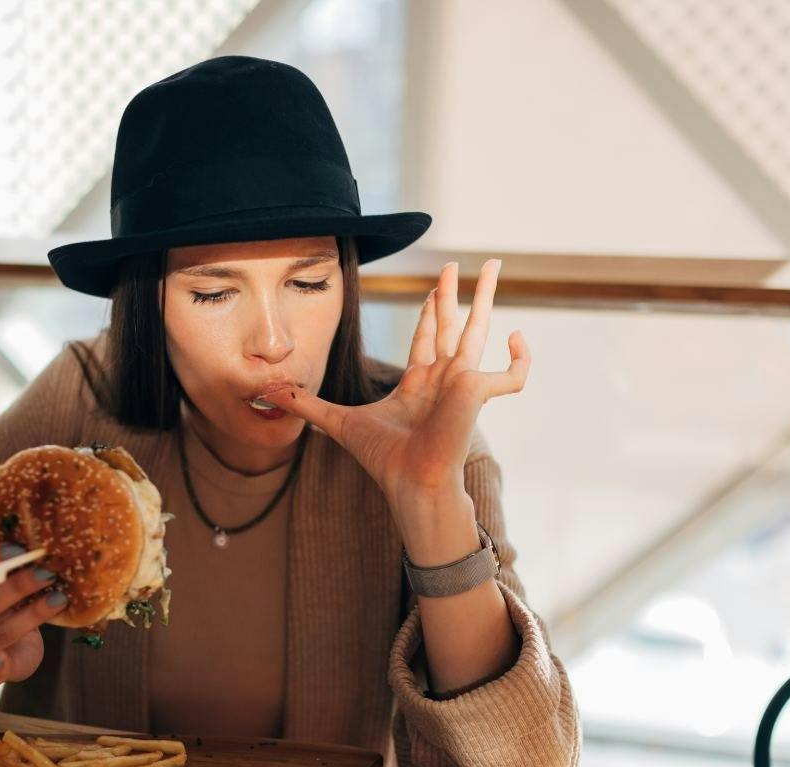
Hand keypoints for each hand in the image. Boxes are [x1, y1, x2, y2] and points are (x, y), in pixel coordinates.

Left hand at [259, 260, 528, 503]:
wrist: (410, 481)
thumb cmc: (383, 460)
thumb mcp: (336, 423)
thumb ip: (305, 406)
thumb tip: (268, 393)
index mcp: (418, 382)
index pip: (426, 337)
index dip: (428, 312)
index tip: (431, 289)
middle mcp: (442, 377)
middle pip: (450, 323)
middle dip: (452, 292)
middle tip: (455, 262)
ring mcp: (463, 383)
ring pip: (479, 331)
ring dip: (486, 297)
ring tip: (494, 265)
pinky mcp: (478, 392)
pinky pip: (512, 376)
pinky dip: (520, 359)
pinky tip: (517, 336)